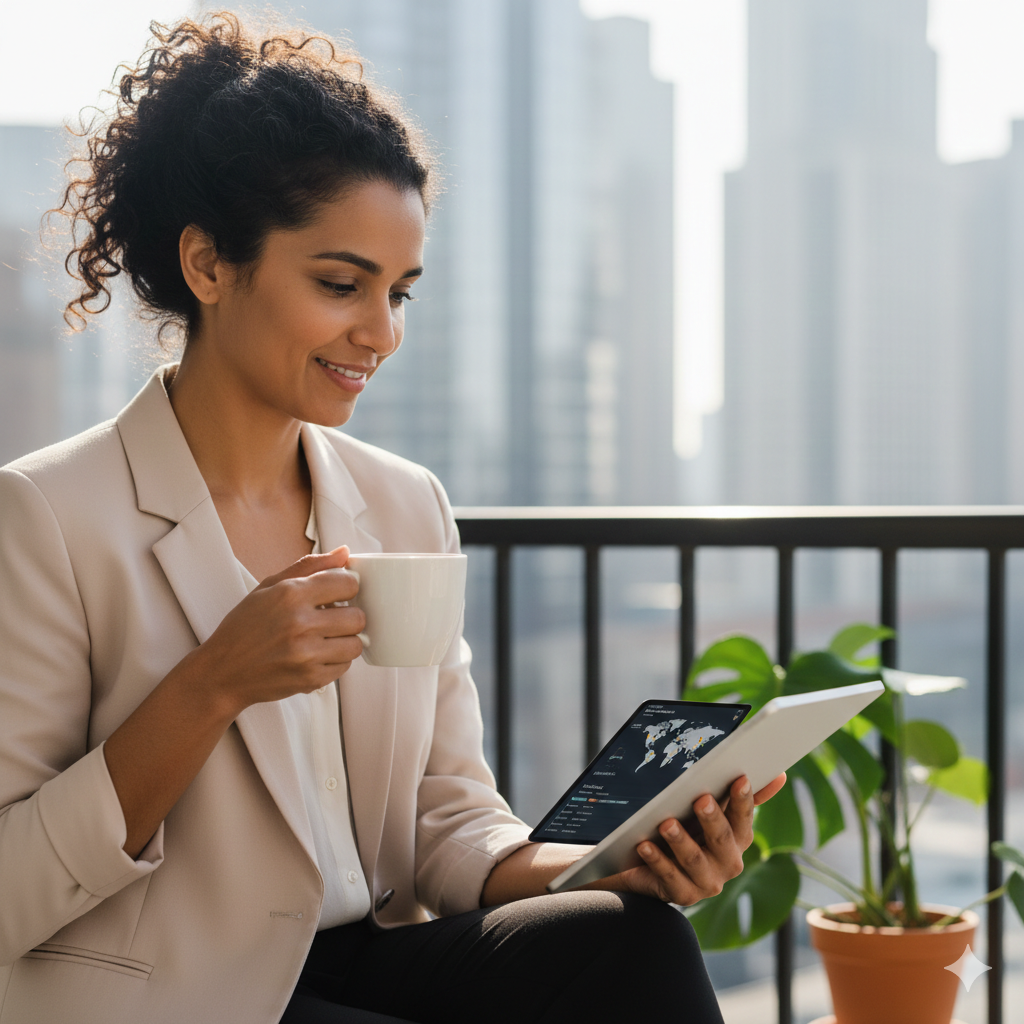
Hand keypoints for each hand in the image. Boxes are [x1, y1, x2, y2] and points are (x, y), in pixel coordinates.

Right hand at [195, 545, 365, 714]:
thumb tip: (345, 552)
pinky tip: (317, 655)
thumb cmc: (245, 627)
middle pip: (358, 617)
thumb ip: (310, 566)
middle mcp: (301, 623)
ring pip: (356, 644)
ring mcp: (307, 654)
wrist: (223, 672)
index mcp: (291, 594)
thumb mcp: (269, 587)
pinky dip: (336, 661)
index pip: (348, 583)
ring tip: (326, 638)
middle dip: (349, 615)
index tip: (339, 593)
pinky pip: (345, 667)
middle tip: (333, 618)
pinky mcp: (310, 679)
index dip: (347, 587)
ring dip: (345, 640)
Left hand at [589, 773, 787, 905]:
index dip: (743, 799)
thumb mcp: (712, 813)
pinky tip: (645, 845)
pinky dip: (657, 860)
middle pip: (722, 839)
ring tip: (666, 823)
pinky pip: (670, 877)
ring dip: (680, 841)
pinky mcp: (683, 895)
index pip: (744, 817)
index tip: (739, 778)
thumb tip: (780, 775)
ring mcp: (706, 883)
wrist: (655, 869)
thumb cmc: (689, 832)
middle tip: (701, 799)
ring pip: (694, 860)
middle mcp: (728, 863)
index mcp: (738, 840)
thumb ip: (740, 798)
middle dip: (712, 819)